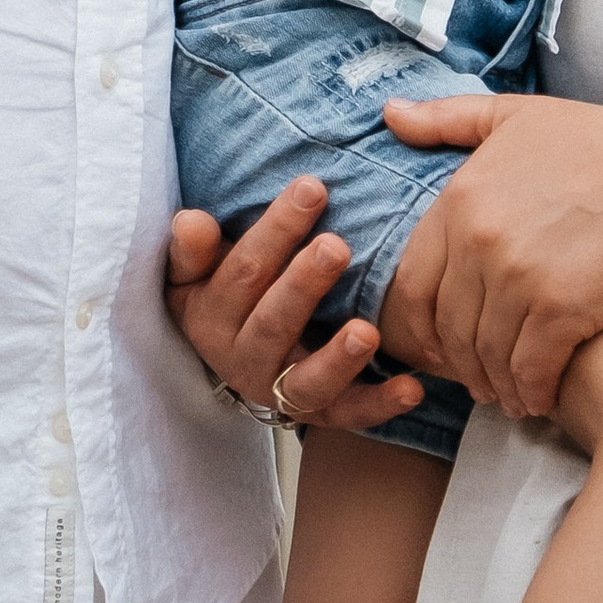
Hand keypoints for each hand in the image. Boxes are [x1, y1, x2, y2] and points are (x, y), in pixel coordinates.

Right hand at [167, 184, 439, 434]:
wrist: (237, 355)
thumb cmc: (223, 291)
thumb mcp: (196, 271)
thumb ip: (193, 248)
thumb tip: (192, 221)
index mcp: (210, 318)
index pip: (243, 272)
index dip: (276, 230)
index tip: (311, 187)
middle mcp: (243, 359)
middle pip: (274, 322)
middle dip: (305, 284)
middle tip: (336, 247)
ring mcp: (281, 391)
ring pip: (306, 382)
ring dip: (338, 359)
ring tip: (365, 332)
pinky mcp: (321, 413)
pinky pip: (349, 415)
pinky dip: (380, 404)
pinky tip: (411, 388)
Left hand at [379, 92, 602, 412]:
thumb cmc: (598, 140)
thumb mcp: (513, 116)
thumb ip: (447, 119)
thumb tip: (391, 113)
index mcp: (459, 201)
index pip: (414, 283)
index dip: (421, 324)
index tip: (437, 344)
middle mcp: (479, 242)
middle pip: (449, 327)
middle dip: (459, 362)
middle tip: (476, 381)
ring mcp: (518, 278)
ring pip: (487, 355)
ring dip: (496, 385)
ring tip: (510, 397)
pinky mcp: (562, 310)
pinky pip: (530, 368)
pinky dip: (532, 390)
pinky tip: (540, 398)